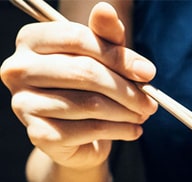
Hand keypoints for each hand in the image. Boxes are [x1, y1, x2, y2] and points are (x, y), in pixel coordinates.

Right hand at [0, 2, 156, 170]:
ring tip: (143, 114)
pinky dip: (119, 130)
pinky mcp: (38, 134)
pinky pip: (88, 129)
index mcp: (31, 40)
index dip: (118, 56)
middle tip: (151, 102)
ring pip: (90, 104)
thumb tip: (107, 10)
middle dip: (127, 89)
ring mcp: (23, 103)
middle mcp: (18, 69)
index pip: (77, 39)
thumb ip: (106, 36)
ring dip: (126, 112)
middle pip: (85, 72)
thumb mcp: (102, 58)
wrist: (77, 137)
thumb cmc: (89, 88)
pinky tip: (133, 130)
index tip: (148, 73)